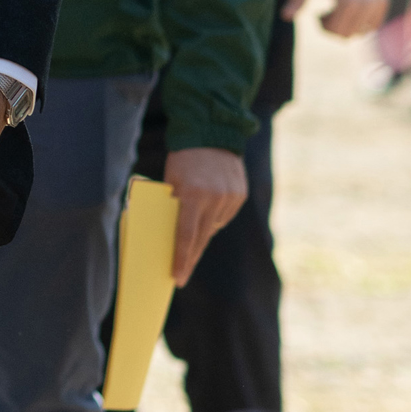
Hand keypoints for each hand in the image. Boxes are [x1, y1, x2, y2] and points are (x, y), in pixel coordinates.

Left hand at [165, 147, 247, 283]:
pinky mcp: (240, 195)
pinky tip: (208, 205)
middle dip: (190, 257)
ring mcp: (229, 197)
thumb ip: (174, 205)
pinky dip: (214, 215)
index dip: (181, 259)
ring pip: (214, 226)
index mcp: (192, 194)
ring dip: (202, 229)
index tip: (177, 278)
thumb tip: (172, 235)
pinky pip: (224, 215)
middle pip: (201, 238)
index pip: (186, 236)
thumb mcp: (171, 181)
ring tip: (193, 219)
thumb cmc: (182, 159)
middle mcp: (213, 198)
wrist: (211, 133)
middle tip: (181, 273)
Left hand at [282, 0, 390, 36]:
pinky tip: (353, 8)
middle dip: (334, 27)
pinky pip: (373, 25)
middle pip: (347, 35)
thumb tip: (284, 17)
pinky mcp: (384, 1)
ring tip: (340, 9)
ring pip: (361, 33)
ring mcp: (377, 3)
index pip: (334, 31)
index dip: (323, 25)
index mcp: (347, 1)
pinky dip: (362, 22)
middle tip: (328, 13)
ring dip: (348, 26)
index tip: (319, 14)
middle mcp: (365, 4)